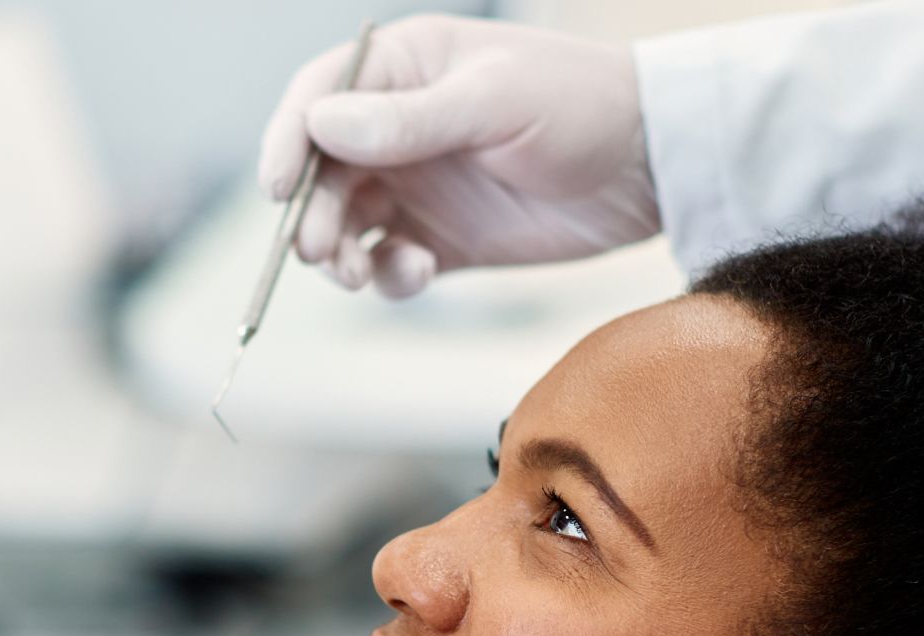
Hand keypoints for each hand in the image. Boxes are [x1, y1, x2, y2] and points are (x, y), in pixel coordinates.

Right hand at [259, 14, 659, 297]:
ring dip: (341, 253)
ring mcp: (420, 187)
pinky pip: (392, 264)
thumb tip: (321, 124)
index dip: (288, 142)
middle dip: (313, 213)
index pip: (318, 99)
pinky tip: (415, 273)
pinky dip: (390, 277)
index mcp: (403, 70)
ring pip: (349, 225)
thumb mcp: (494, 102)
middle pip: (323, 173)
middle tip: (323, 251)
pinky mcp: (444, 241)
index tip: (277, 189)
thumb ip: (410, 121)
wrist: (646, 166)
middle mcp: (398, 129)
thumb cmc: (578, 106)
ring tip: (358, 274)